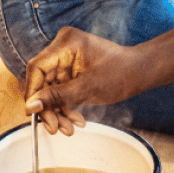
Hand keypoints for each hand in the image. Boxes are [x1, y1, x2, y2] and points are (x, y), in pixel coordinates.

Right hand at [23, 27, 140, 134]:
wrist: (142, 73)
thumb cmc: (121, 73)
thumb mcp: (87, 88)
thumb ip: (57, 96)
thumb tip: (31, 106)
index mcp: (66, 43)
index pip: (37, 67)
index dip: (32, 92)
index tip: (32, 113)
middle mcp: (63, 48)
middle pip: (43, 81)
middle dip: (49, 107)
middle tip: (54, 128)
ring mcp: (68, 60)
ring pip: (52, 89)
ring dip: (58, 111)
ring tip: (68, 129)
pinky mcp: (73, 71)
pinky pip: (62, 91)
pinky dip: (66, 107)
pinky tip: (76, 121)